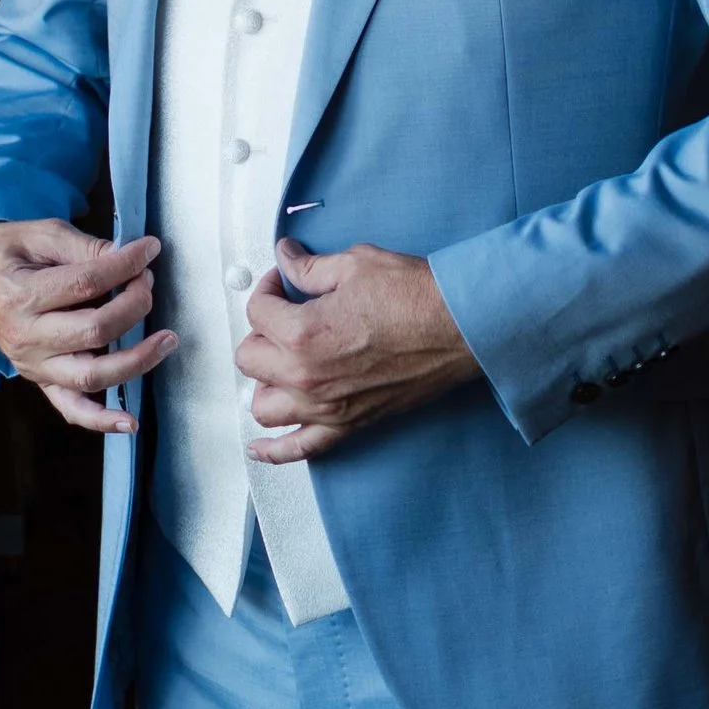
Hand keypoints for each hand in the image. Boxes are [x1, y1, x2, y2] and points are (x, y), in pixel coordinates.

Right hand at [0, 220, 174, 434]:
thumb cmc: (8, 253)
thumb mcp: (40, 234)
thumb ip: (83, 247)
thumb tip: (128, 257)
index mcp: (20, 295)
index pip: (86, 283)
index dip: (125, 265)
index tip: (148, 250)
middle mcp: (26, 337)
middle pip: (94, 330)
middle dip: (134, 305)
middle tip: (148, 283)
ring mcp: (33, 365)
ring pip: (91, 375)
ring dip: (136, 360)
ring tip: (167, 340)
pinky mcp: (41, 381)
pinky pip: (71, 408)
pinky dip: (101, 420)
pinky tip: (129, 423)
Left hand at [236, 240, 476, 461]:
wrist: (459, 327)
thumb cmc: (415, 297)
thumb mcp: (355, 265)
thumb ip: (309, 267)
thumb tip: (286, 257)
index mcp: (302, 332)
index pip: (257, 310)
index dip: (268, 288)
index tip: (282, 282)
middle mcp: (307, 376)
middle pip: (249, 358)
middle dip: (262, 331)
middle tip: (284, 315)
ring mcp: (326, 406)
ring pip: (263, 406)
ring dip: (265, 382)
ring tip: (281, 362)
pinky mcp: (348, 424)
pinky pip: (298, 449)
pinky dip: (274, 451)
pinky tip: (259, 447)